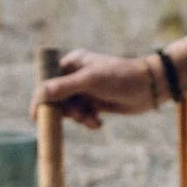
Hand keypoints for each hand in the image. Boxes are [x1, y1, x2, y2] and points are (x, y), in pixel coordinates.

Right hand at [29, 50, 154, 130]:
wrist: (150, 88)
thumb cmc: (121, 78)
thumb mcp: (91, 81)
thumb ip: (65, 87)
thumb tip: (41, 93)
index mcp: (73, 63)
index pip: (48, 81)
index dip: (41, 99)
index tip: (37, 117)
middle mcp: (77, 75)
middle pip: (58, 99)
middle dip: (67, 111)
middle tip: (79, 115)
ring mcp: (87, 89)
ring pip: (70, 109)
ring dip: (79, 118)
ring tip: (92, 119)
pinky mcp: (96, 102)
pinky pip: (83, 115)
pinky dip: (88, 121)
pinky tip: (98, 123)